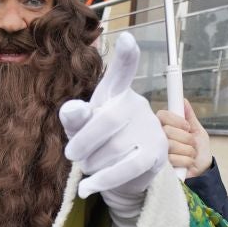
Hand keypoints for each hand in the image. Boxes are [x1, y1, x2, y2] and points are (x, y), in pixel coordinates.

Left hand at [59, 33, 166, 199]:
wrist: (123, 174)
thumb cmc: (98, 142)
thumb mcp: (80, 128)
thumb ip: (75, 117)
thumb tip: (73, 109)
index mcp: (116, 93)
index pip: (121, 73)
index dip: (126, 57)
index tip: (127, 38)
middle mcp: (137, 106)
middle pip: (108, 118)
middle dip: (84, 140)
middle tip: (71, 154)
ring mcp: (151, 129)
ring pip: (115, 148)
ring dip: (92, 162)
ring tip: (87, 165)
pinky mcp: (156, 154)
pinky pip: (128, 168)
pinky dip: (103, 179)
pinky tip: (85, 188)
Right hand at [157, 99, 212, 177]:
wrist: (202, 172)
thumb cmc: (199, 151)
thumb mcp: (198, 131)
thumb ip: (189, 117)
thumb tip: (184, 101)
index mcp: (166, 127)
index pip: (162, 115)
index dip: (176, 120)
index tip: (187, 127)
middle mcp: (159, 138)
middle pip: (167, 130)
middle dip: (185, 138)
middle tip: (192, 144)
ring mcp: (158, 152)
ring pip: (170, 144)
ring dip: (187, 150)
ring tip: (191, 155)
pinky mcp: (160, 166)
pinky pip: (172, 158)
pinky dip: (185, 161)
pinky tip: (187, 163)